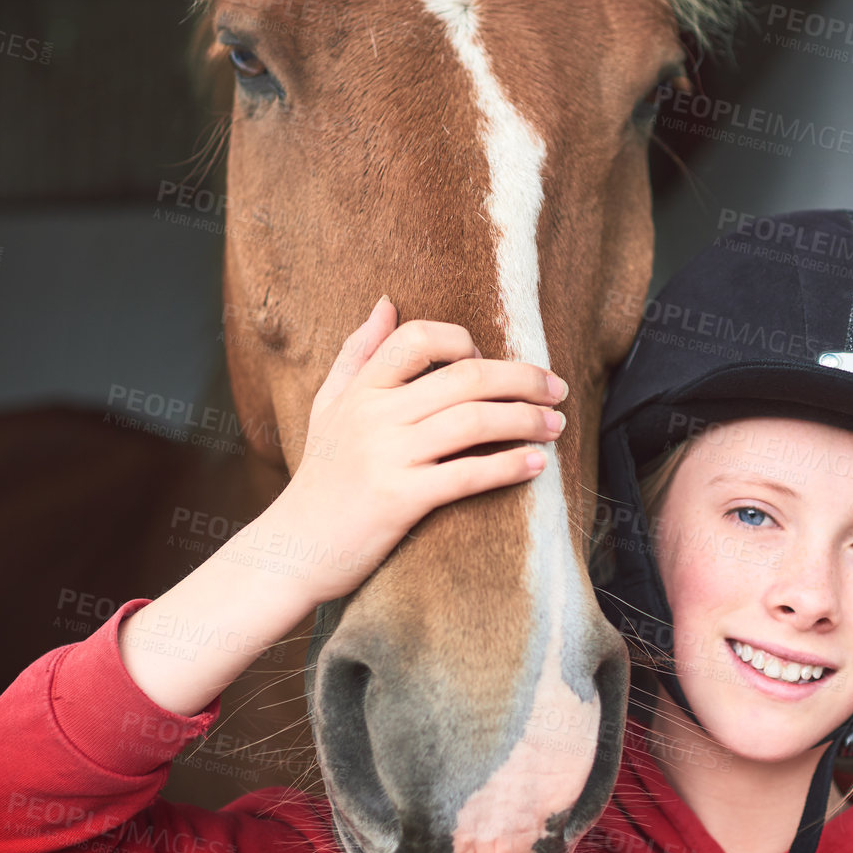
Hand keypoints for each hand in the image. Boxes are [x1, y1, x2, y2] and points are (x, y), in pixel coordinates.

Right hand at [265, 296, 567, 604]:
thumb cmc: (321, 475)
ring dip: (526, 420)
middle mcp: (374, 416)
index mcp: (361, 390)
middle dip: (522, 379)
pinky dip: (509, 466)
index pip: (419, 338)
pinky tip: (536, 464)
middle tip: (558, 390)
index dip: (465, 342)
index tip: (491, 362)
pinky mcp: (401, 500)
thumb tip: (387, 303)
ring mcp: (387, 458)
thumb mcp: (327, 406)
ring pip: (473, 421)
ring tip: (556, 425)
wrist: (295, 549)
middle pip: (464, 377)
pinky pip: (468, 475)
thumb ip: (357, 353)